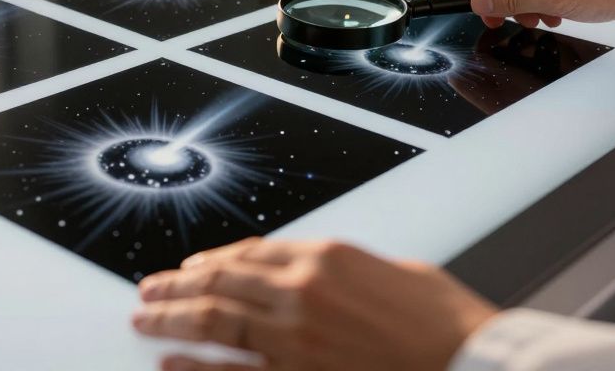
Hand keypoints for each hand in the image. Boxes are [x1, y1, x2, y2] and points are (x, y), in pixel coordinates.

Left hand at [132, 238, 497, 370]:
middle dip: (175, 286)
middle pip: (218, 282)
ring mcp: (295, 338)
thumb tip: (310, 268)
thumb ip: (338, 266)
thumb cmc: (442, 320)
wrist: (469, 361)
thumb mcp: (388, 269)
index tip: (190, 268)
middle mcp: (300, 291)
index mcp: (323, 256)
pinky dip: (194, 367)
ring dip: (171, 318)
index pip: (246, 254)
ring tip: (145, 317)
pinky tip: (168, 362)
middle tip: (148, 290)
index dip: (211, 261)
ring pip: (213, 322)